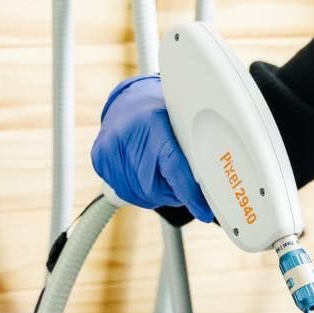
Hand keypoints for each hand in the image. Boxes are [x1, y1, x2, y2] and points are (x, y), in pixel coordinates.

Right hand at [90, 75, 213, 221]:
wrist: (128, 102)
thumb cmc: (160, 112)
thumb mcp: (181, 121)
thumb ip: (192, 147)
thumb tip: (213, 180)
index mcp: (155, 123)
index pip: (174, 166)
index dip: (189, 192)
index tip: (203, 211)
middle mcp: (129, 135)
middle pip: (155, 187)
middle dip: (173, 194)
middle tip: (182, 187)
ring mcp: (111, 148)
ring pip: (139, 194)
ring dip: (155, 194)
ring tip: (161, 175)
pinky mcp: (100, 158)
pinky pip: (124, 190)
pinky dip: (138, 190)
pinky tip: (143, 173)